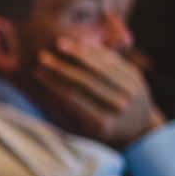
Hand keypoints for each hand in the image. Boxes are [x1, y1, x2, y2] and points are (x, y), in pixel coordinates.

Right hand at [34, 37, 163, 147]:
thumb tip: (41, 93)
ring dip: (79, 53)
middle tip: (42, 56)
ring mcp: (132, 91)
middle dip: (62, 67)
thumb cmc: (98, 132)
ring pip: (100, 67)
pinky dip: (96, 51)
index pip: (73, 98)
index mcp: (103, 124)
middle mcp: (120, 107)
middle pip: (86, 81)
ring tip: (59, 43)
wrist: (138, 128)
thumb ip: (63, 113)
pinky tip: (80, 44)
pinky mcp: (137, 77)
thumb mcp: (82, 131)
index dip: (54, 83)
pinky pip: (113, 60)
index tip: (36, 72)